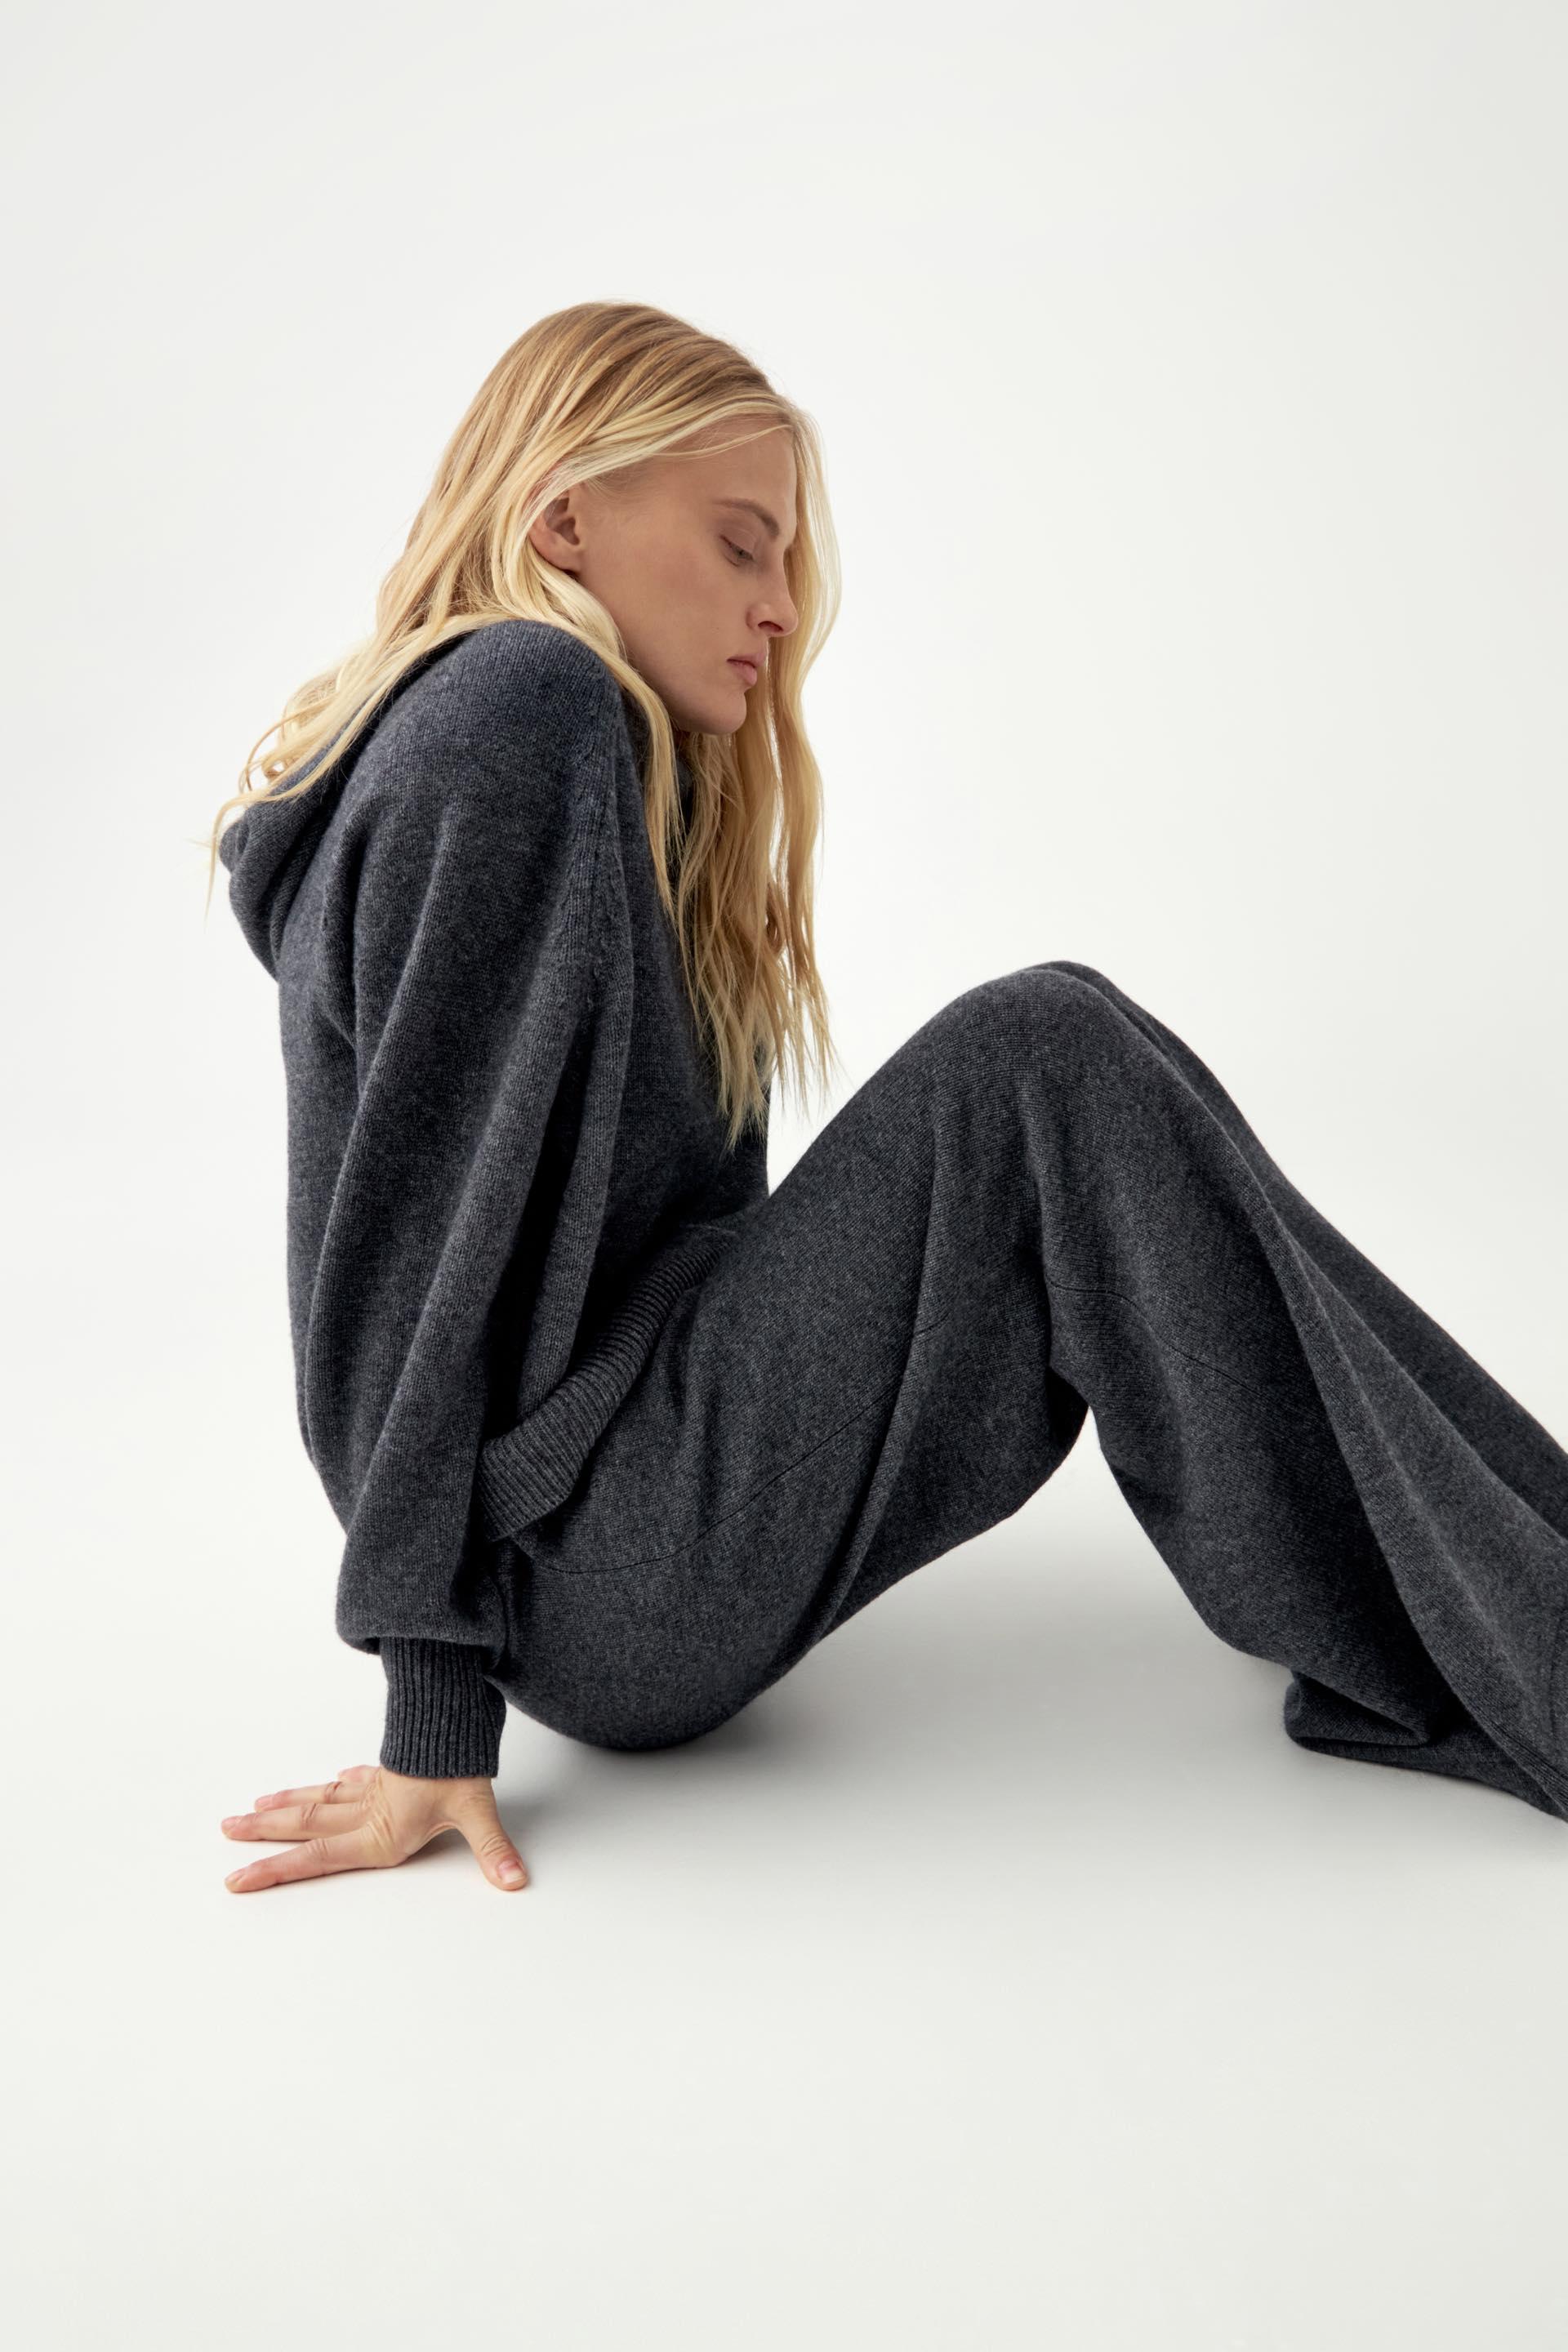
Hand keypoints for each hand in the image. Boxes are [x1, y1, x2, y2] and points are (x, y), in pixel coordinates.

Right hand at [220, 1761, 529, 1893]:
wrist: (456, 1716)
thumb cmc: (461, 1766)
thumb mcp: (477, 1809)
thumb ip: (493, 1850)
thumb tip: (514, 1880)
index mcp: (379, 1832)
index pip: (318, 1857)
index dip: (276, 1869)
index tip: (239, 1877)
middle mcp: (367, 1812)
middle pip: (305, 1825)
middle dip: (263, 1833)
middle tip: (226, 1833)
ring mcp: (373, 1789)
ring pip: (318, 1800)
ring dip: (284, 1807)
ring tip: (250, 1809)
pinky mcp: (386, 1771)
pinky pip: (350, 1780)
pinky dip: (333, 1784)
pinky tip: (328, 1780)